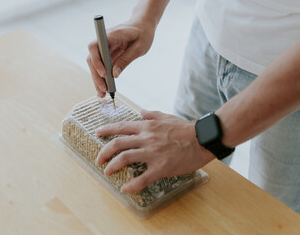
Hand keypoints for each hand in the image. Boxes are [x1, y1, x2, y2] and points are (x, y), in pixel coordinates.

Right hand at [87, 20, 155, 97]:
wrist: (143, 24)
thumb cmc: (143, 33)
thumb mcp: (139, 48)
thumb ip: (126, 60)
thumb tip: (114, 74)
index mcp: (111, 35)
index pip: (95, 47)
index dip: (96, 60)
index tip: (104, 73)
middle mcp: (103, 40)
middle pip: (92, 58)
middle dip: (96, 75)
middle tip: (103, 90)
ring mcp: (104, 47)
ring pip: (95, 64)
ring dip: (97, 79)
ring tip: (102, 94)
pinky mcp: (106, 53)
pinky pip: (101, 66)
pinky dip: (102, 77)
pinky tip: (104, 88)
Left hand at [95, 110, 215, 192]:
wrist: (202, 139)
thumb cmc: (185, 128)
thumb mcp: (166, 116)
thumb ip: (152, 114)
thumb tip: (141, 111)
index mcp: (147, 126)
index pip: (121, 127)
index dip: (107, 130)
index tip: (97, 133)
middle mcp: (146, 139)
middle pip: (118, 144)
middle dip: (103, 152)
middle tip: (98, 160)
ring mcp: (152, 153)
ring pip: (124, 159)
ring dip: (112, 166)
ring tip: (107, 172)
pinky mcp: (161, 167)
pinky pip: (142, 178)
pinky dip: (132, 185)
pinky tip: (126, 189)